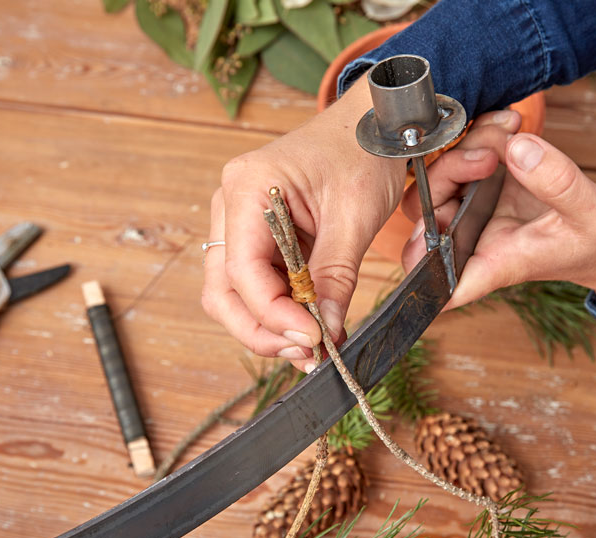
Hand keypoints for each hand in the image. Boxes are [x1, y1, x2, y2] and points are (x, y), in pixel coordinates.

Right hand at [202, 77, 405, 370]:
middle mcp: (231, 205)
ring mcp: (240, 221)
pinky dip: (280, 311)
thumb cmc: (362, 153)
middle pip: (224, 291)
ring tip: (312, 347)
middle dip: (262, 330)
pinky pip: (257, 284)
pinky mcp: (258, 236)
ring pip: (234, 294)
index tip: (312, 340)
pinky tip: (309, 326)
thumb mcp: (355, 217)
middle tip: (307, 354)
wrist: (370, 125)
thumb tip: (324, 333)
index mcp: (247, 187)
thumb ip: (335, 277)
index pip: (242, 270)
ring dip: (268, 327)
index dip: (273, 314)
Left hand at [401, 113, 595, 313]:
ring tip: (511, 130)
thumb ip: (557, 184)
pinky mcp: (494, 185)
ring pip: (443, 177)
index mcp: (493, 261)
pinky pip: (469, 155)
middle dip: (448, 172)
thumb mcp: (594, 214)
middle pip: (427, 211)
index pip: (438, 277)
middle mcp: (478, 238)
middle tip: (492, 153)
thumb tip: (519, 149)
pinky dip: (484, 135)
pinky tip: (511, 123)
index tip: (426, 229)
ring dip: (468, 146)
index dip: (419, 261)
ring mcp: (483, 211)